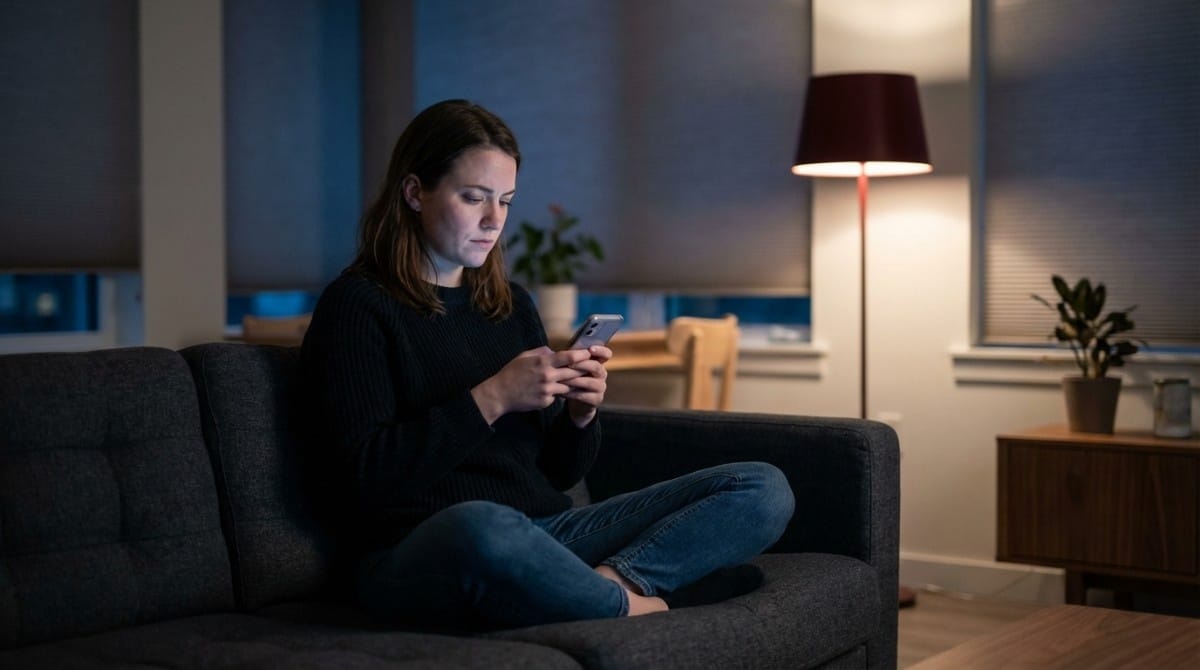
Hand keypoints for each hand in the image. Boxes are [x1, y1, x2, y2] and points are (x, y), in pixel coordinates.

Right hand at [471, 347, 590, 424]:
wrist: (500, 394)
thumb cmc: (512, 373)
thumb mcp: (525, 356)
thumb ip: (542, 352)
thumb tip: (555, 351)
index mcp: (543, 362)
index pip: (569, 356)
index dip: (582, 354)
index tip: (589, 353)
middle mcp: (547, 376)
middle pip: (574, 372)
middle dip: (583, 369)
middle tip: (592, 367)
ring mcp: (547, 390)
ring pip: (569, 386)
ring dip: (574, 383)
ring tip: (579, 379)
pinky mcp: (546, 401)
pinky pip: (558, 396)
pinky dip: (559, 392)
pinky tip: (556, 390)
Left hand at [563, 345, 611, 426]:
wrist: (575, 401)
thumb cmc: (572, 379)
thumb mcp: (570, 367)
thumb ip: (564, 358)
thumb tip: (546, 349)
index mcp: (597, 362)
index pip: (606, 354)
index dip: (601, 350)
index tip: (590, 349)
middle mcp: (601, 374)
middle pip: (597, 367)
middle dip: (582, 365)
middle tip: (568, 364)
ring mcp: (600, 387)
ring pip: (591, 382)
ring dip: (576, 380)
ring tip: (562, 379)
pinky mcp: (596, 399)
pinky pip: (585, 396)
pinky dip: (573, 393)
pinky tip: (563, 392)